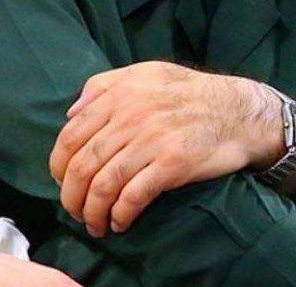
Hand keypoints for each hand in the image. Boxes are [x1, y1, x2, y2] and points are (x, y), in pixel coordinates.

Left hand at [50, 61, 285, 237]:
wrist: (237, 110)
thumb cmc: (188, 91)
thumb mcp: (144, 72)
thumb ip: (104, 84)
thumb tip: (71, 111)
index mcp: (120, 94)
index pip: (72, 134)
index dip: (59, 163)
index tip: (60, 180)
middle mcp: (131, 116)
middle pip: (83, 164)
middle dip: (71, 195)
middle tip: (74, 210)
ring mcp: (151, 140)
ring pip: (104, 185)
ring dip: (92, 211)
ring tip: (95, 223)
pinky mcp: (172, 164)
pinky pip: (134, 196)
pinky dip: (120, 215)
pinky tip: (120, 222)